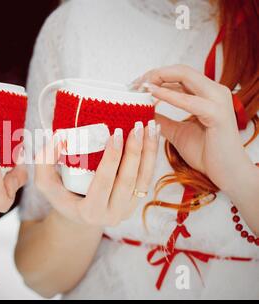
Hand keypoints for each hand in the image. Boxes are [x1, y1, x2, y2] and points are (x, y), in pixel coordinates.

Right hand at [34, 123, 159, 226]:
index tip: (116, 133)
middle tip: (136, 127)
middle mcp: (112, 215)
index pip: (104, 183)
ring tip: (150, 127)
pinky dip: (152, 156)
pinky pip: (148, 179)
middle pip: (129, 181)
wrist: (77, 214)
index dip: (112, 159)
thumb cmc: (60, 194)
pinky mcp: (135, 202)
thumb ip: (44, 160)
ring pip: (144, 180)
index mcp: (89, 211)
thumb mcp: (45, 182)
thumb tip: (58, 137)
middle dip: (135, 152)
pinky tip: (153, 136)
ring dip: (149, 152)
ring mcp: (127, 210)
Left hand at [134, 64, 255, 192]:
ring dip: (159, 79)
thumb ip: (162, 119)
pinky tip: (152, 94)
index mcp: (207, 94)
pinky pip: (188, 100)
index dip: (155, 76)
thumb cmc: (206, 154)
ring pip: (184, 76)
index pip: (178, 75)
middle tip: (134, 84)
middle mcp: (214, 91)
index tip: (135, 85)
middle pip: (180, 71)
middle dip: (154, 74)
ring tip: (140, 87)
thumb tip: (143, 110)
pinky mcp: (217, 113)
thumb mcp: (176, 132)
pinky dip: (168, 95)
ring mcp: (217, 100)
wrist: (227, 174)